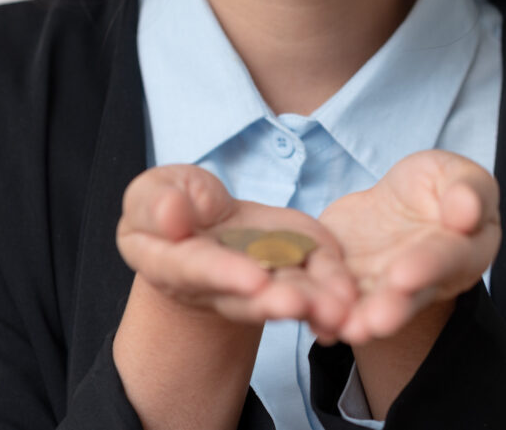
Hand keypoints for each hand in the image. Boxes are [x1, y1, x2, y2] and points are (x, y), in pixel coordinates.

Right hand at [117, 164, 356, 335]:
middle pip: (251, 297)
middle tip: (300, 306)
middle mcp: (225, 284)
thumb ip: (159, 204)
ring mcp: (264, 279)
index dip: (226, 275)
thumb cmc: (170, 204)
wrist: (201, 219)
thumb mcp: (153, 195)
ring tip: (338, 310)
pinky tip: (352, 303)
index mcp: (178, 265)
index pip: (200, 271)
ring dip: (314, 305)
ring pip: (290, 295)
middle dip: (276, 302)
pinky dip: (336, 291)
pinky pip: (318, 281)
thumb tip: (172, 215)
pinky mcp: (296, 266)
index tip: (252, 280)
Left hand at [318, 149, 500, 343]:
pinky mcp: (348, 283)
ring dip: (356, 319)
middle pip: (407, 296)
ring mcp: (383, 288)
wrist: (399, 202)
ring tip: (342, 329)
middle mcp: (423, 281)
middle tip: (372, 323)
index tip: (403, 277)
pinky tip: (315, 324)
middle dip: (388, 308)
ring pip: (370, 307)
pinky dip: (325, 313)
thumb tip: (467, 211)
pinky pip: (336, 299)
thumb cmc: (438, 187)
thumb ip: (469, 191)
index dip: (426, 268)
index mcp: (461, 251)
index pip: (444, 259)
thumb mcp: (458, 176)